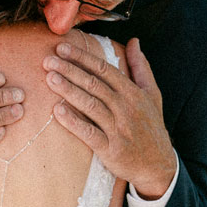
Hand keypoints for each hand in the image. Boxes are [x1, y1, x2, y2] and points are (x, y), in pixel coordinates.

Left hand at [44, 37, 174, 198]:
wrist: (158, 165)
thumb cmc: (152, 126)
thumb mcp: (153, 94)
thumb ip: (141, 67)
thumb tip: (134, 41)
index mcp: (133, 93)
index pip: (104, 69)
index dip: (82, 57)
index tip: (62, 48)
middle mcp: (126, 108)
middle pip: (94, 84)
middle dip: (70, 70)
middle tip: (48, 60)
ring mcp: (118, 129)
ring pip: (91, 105)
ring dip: (69, 91)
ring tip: (50, 78)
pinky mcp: (111, 149)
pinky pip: (90, 133)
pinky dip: (74, 122)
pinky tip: (57, 111)